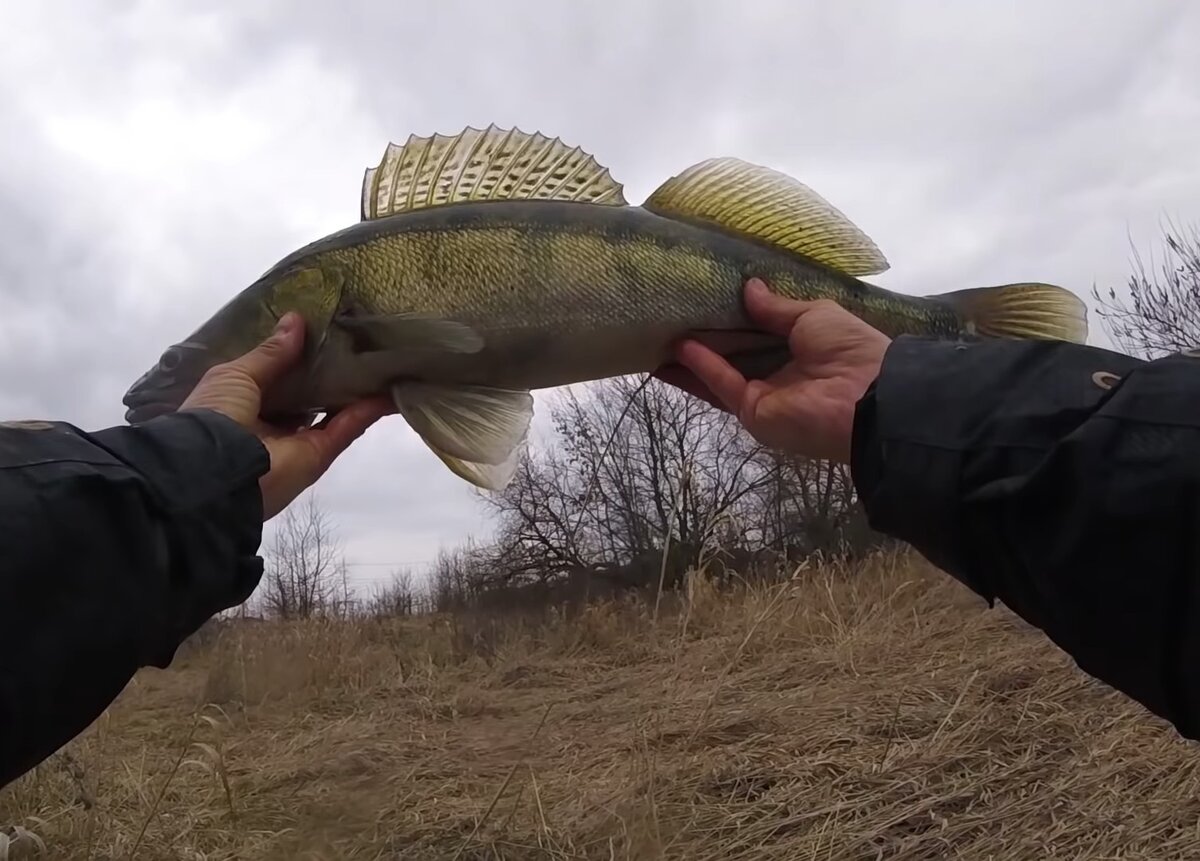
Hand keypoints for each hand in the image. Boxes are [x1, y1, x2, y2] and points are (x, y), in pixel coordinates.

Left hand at [179, 313, 393, 519]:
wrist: (218, 470)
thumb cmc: (216, 414)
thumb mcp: (236, 375)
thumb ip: (270, 352)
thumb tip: (297, 321)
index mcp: (245, 400)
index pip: (278, 374)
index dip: (297, 353)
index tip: (321, 327)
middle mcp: (273, 420)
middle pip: (308, 392)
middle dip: (329, 369)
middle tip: (357, 338)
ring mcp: (299, 438)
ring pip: (332, 409)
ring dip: (354, 388)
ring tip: (380, 359)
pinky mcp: (320, 453)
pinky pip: (347, 427)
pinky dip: (368, 410)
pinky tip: (388, 388)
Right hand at [654, 278, 890, 462]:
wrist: (866, 397)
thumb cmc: (848, 348)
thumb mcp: (813, 315)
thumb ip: (776, 308)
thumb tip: (748, 287)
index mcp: (798, 349)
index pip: (756, 332)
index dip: (730, 317)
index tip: (702, 299)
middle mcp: (777, 372)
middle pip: (732, 353)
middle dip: (704, 336)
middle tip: (671, 314)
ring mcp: (763, 395)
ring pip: (719, 372)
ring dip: (692, 357)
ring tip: (659, 334)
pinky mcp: (752, 412)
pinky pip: (723, 385)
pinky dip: (702, 367)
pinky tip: (678, 347)